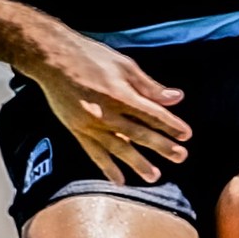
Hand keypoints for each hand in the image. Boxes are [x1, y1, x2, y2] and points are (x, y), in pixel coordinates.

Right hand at [24, 28, 192, 184]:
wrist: (52, 59)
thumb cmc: (89, 57)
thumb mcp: (124, 65)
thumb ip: (149, 86)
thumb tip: (175, 98)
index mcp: (120, 94)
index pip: (152, 114)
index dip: (171, 125)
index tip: (186, 135)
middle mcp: (106, 113)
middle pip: (139, 133)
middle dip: (162, 146)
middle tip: (180, 157)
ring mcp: (91, 125)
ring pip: (119, 148)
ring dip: (138, 163)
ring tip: (154, 176)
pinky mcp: (77, 131)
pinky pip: (95, 153)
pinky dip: (108, 168)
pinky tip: (119, 180)